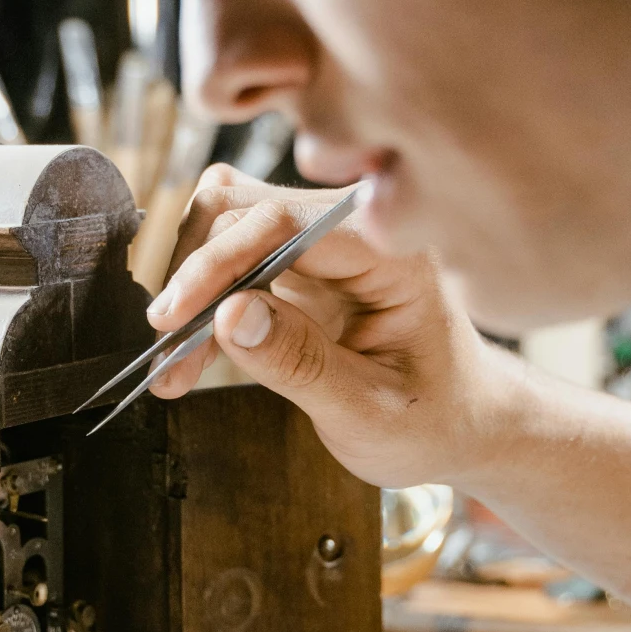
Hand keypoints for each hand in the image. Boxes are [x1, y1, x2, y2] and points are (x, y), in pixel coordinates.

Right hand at [146, 166, 522, 489]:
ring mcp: (325, 242)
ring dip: (192, 286)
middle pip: (244, 206)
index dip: (218, 262)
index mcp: (392, 252)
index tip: (175, 318)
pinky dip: (204, 302)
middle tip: (168, 349)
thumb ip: (298, 363)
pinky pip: (233, 260)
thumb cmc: (433, 420)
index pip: (285, 222)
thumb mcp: (369, 412)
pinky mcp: (301, 264)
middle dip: (195, 274)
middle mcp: (357, 230)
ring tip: (175, 362)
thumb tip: (226, 315)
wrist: (462, 425)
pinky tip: (190, 354)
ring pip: (227, 224)